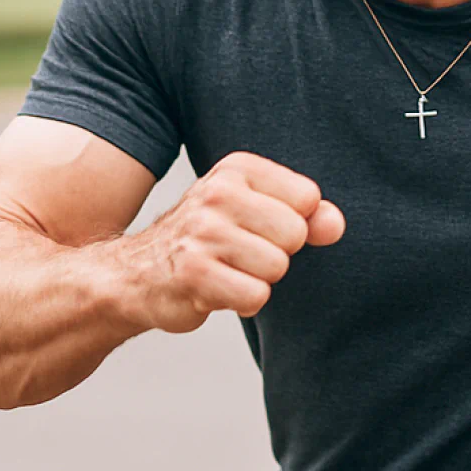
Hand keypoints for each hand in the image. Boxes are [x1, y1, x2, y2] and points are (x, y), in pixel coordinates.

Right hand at [124, 151, 344, 331]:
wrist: (135, 273)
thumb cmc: (207, 239)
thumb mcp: (256, 211)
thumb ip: (306, 214)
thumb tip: (335, 225)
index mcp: (237, 169)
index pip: (307, 197)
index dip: (294, 222)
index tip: (262, 226)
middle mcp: (218, 194)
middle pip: (295, 234)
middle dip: (277, 254)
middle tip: (242, 253)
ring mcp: (202, 233)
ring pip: (277, 267)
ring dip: (258, 279)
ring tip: (228, 269)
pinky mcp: (193, 273)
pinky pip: (256, 296)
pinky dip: (243, 301)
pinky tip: (217, 288)